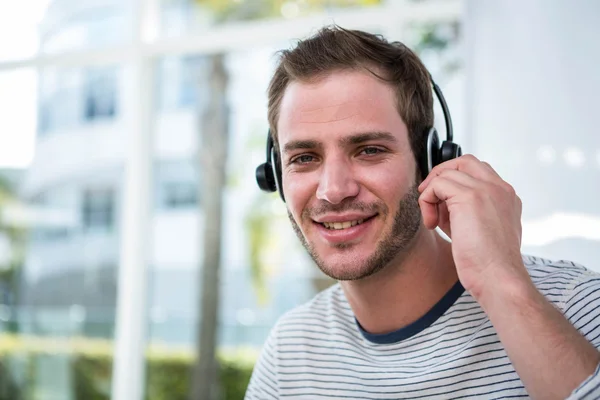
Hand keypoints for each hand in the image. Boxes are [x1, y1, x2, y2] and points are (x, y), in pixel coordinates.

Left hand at [417, 154, 526, 298]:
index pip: (477, 172)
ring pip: (447, 173)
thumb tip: (439, 203)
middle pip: (464, 162)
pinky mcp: (470, 196)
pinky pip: (437, 184)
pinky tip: (431, 224)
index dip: (454, 183)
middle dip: (441, 176)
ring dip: (431, 194)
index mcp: (506, 197)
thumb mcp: (478, 231)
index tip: (442, 205)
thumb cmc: (488, 264)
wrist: (498, 279)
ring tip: (432, 220)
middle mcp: (500, 189)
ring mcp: (487, 190)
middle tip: (429, 200)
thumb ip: (463, 212)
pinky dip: (427, 201)